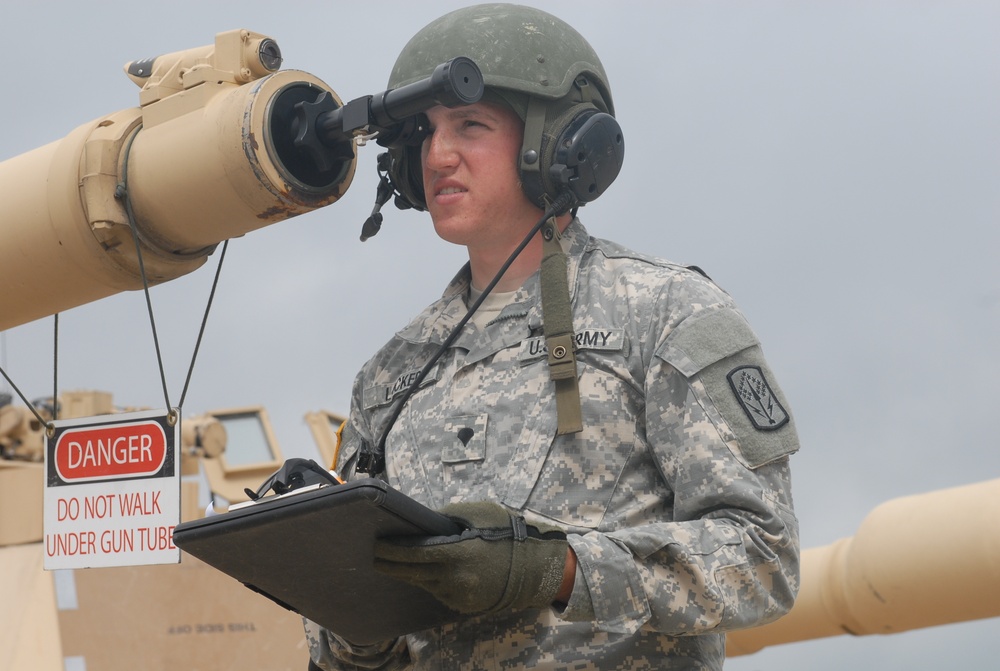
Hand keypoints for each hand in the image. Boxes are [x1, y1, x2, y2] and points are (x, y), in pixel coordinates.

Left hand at [373, 501, 568, 615]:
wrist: (534, 567)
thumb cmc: (505, 533)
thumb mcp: (477, 514)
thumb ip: (446, 516)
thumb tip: (422, 522)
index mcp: (455, 553)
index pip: (411, 553)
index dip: (390, 550)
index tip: (376, 544)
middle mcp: (453, 579)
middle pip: (410, 573)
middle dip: (390, 564)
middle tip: (375, 555)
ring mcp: (458, 596)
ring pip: (423, 584)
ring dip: (410, 573)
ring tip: (397, 561)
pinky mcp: (463, 606)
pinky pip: (439, 592)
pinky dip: (431, 582)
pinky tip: (425, 572)